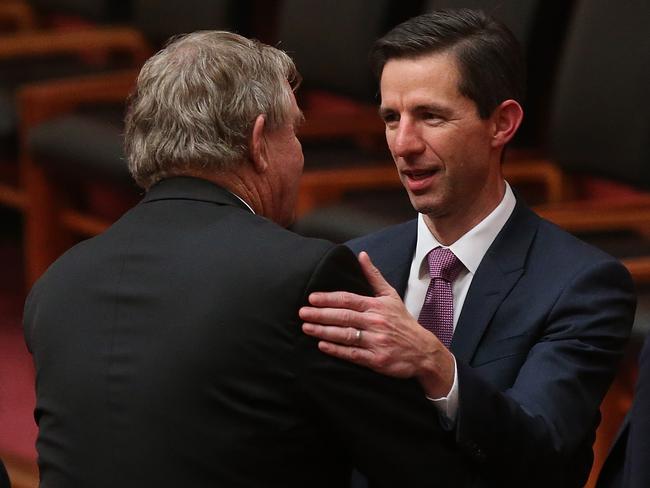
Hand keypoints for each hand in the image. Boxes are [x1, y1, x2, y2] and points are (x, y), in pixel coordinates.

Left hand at [299, 251, 454, 397]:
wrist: (424, 351)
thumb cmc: (403, 322)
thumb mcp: (391, 296)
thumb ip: (374, 276)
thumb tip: (361, 255)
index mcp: (376, 306)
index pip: (348, 299)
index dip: (329, 299)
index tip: (312, 298)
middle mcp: (375, 322)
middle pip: (344, 317)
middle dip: (321, 314)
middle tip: (302, 313)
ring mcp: (376, 341)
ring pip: (345, 335)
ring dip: (324, 331)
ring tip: (306, 327)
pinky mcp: (377, 360)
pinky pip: (353, 354)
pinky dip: (336, 350)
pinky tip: (322, 346)